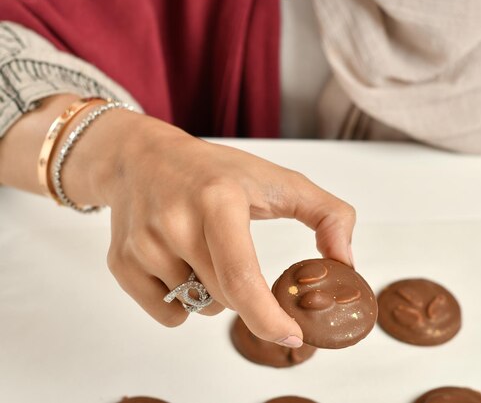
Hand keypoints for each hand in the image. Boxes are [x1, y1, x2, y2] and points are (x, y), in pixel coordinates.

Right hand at [78, 111, 355, 346]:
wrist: (142, 159)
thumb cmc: (216, 171)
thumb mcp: (279, 180)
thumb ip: (328, 215)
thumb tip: (345, 262)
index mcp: (219, 199)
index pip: (241, 276)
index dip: (267, 316)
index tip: (291, 335)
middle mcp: (175, 222)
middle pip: (226, 298)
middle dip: (245, 293)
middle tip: (237, 254)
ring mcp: (143, 245)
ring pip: (199, 308)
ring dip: (213, 294)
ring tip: (202, 248)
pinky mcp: (121, 264)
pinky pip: (168, 314)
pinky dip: (183, 301)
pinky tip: (178, 261)